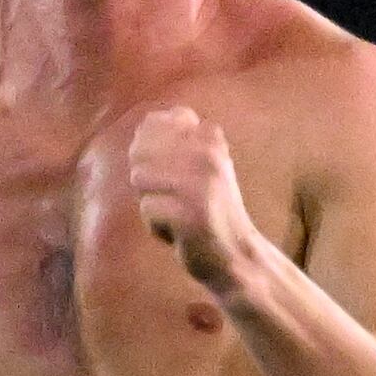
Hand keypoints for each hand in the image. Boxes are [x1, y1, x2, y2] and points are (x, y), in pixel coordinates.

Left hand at [128, 105, 259, 296]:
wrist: (235, 254)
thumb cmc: (208, 208)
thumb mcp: (200, 163)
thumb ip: (175, 139)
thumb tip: (145, 122)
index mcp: (210, 137)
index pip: (152, 123)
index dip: (151, 151)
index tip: (177, 173)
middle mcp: (207, 154)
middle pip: (139, 152)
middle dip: (148, 179)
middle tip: (175, 198)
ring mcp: (200, 183)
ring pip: (140, 178)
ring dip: (152, 202)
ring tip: (178, 212)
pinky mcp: (190, 213)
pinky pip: (147, 209)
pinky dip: (157, 225)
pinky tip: (180, 231)